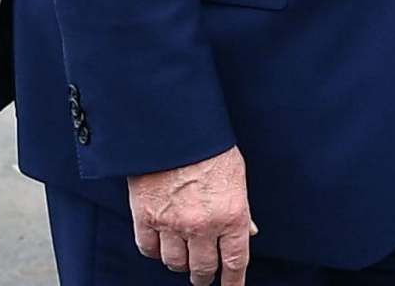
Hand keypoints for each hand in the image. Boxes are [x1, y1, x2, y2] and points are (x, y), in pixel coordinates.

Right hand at [130, 147, 255, 285]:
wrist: (173, 124)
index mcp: (231, 215)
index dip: (233, 282)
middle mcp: (203, 225)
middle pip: (203, 269)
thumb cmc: (207, 145)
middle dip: (204, 275)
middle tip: (203, 273)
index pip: (235, 262)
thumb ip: (241, 208)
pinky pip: (149, 249)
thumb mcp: (236, 175)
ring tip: (182, 257)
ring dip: (180, 264)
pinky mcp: (145, 216)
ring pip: (175, 263)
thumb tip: (248, 232)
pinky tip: (160, 244)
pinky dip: (154, 251)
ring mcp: (172, 223)